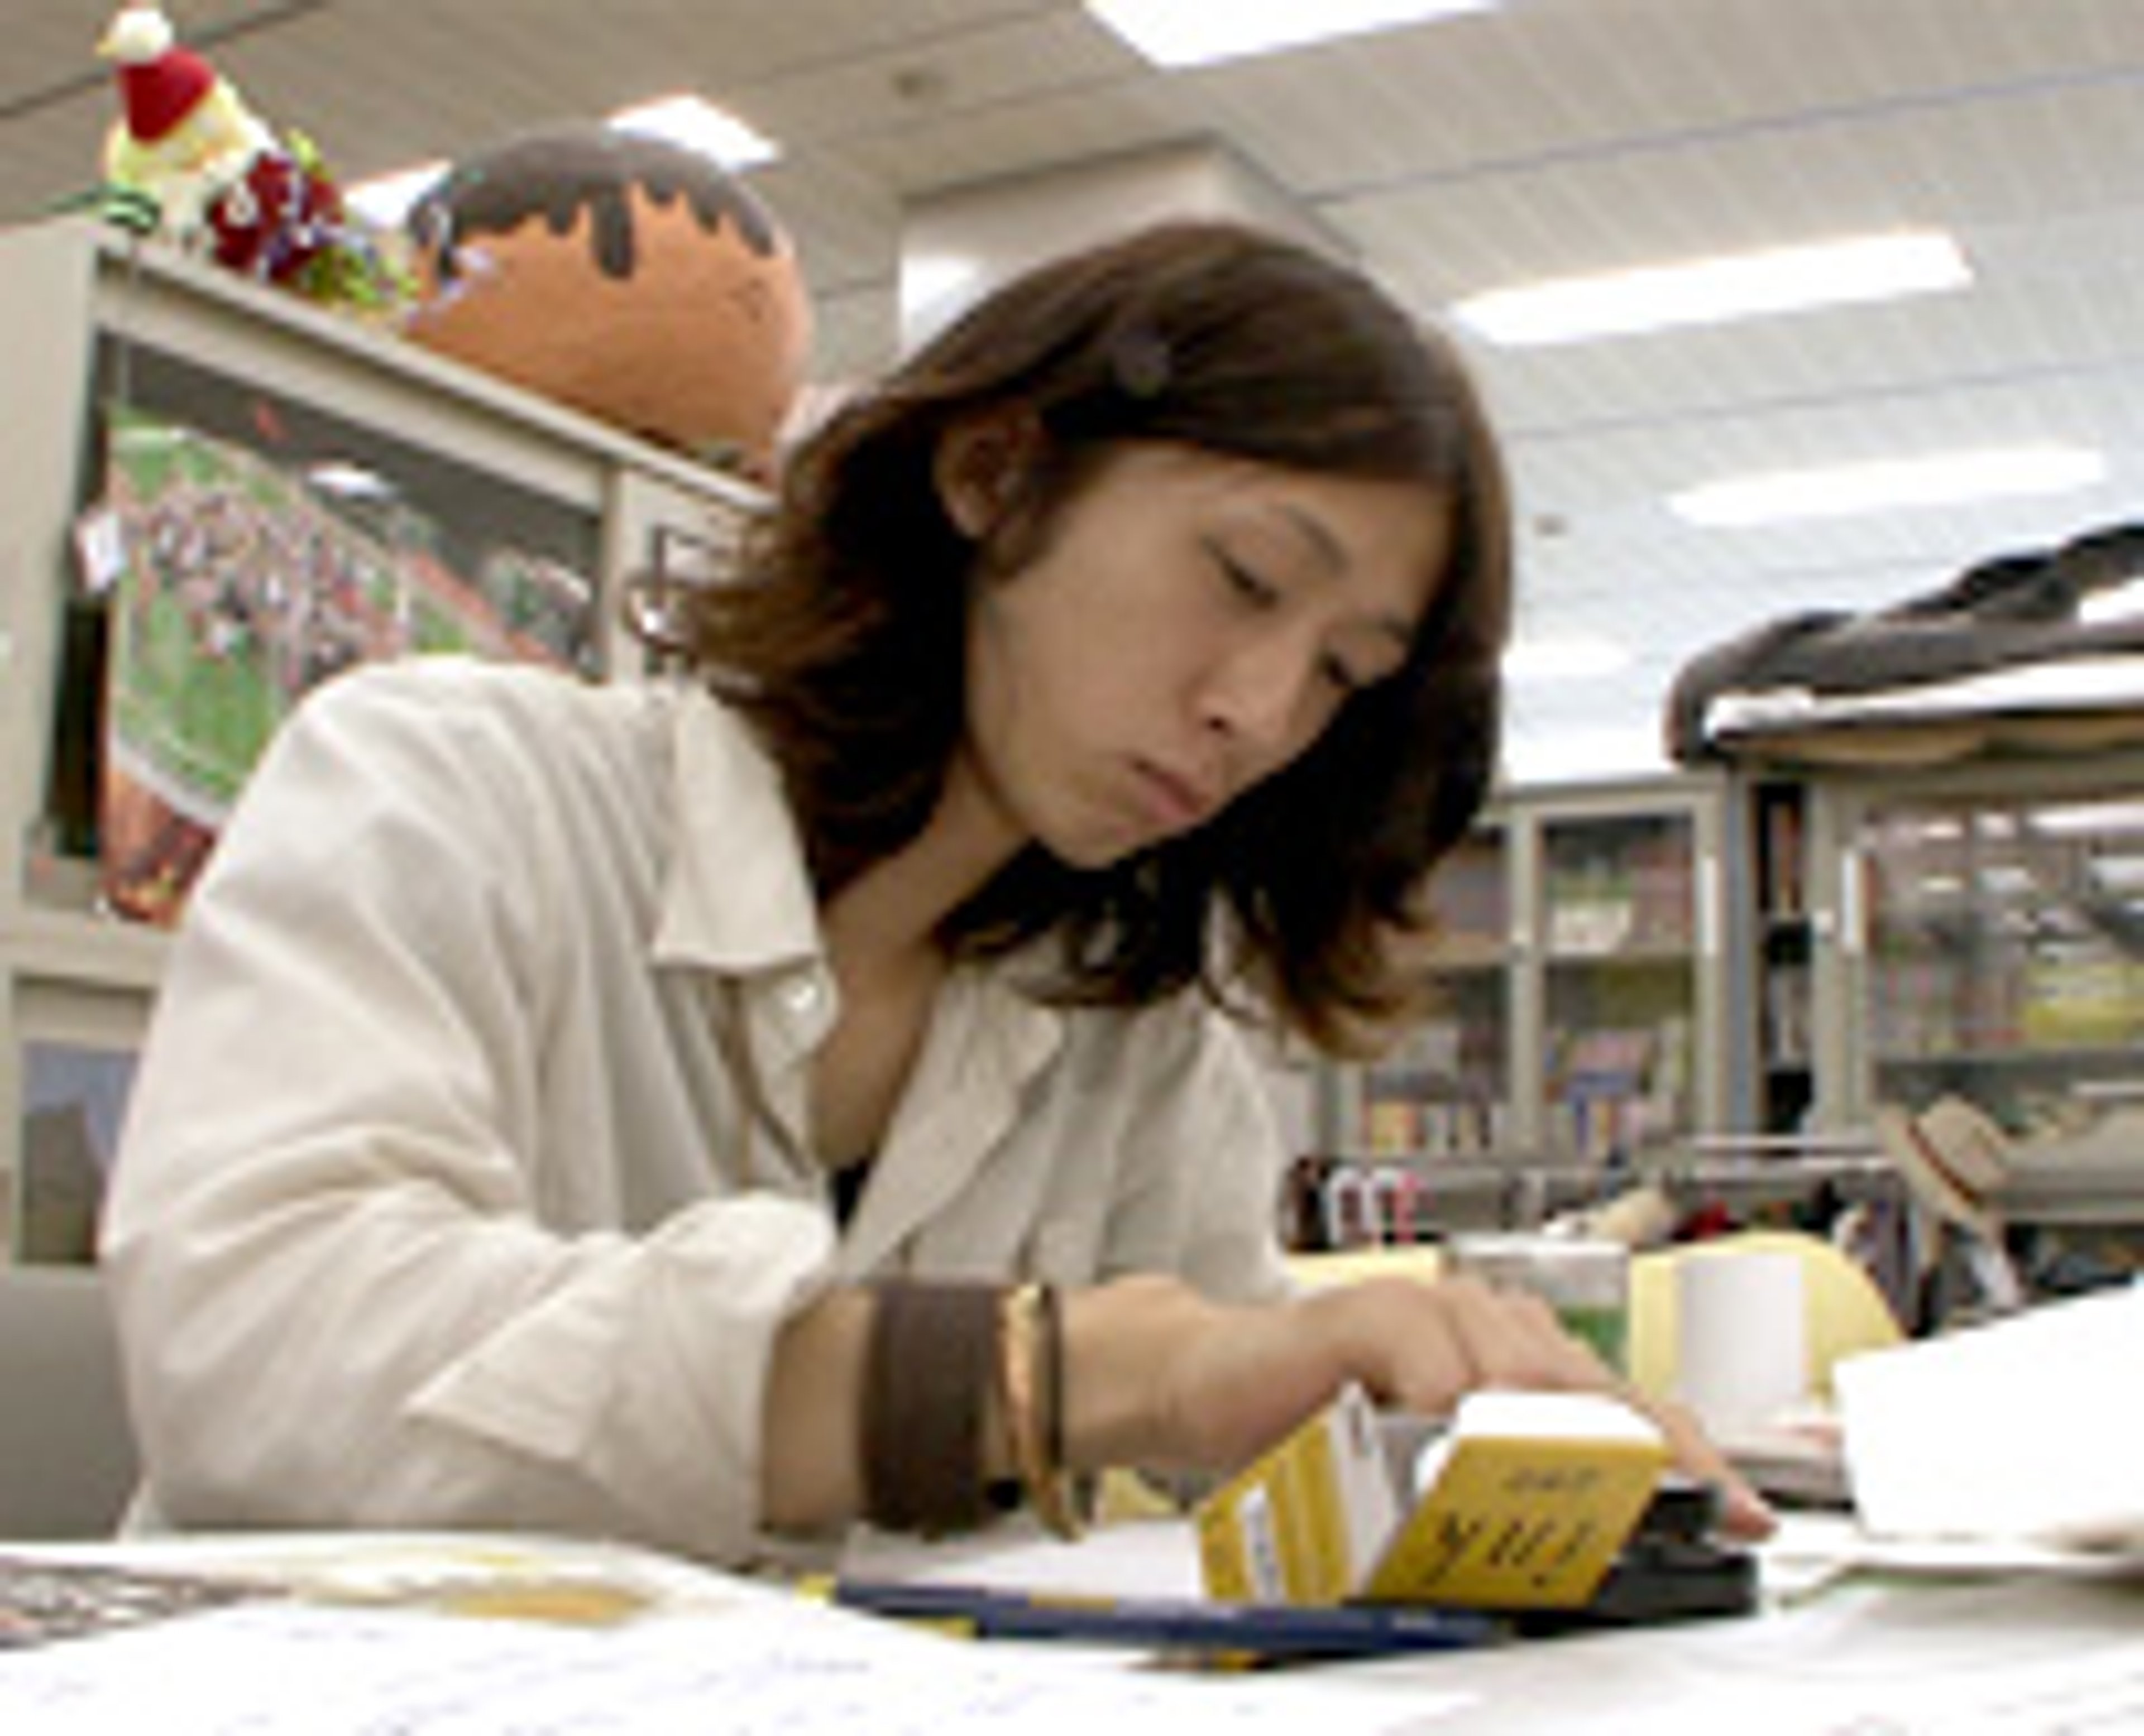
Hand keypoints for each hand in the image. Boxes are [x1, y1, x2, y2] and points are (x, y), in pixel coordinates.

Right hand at [1064, 1273, 1775, 1540]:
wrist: (1208, 1384)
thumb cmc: (1317, 1428)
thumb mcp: (1425, 1473)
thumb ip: (1493, 1492)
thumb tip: (1578, 1554)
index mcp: (1511, 1356)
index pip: (1623, 1405)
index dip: (1693, 1457)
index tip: (1748, 1513)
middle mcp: (1486, 1323)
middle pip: (1595, 1389)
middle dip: (1644, 1457)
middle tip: (1681, 1516)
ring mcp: (1433, 1312)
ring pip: (1526, 1372)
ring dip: (1552, 1440)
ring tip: (1575, 1499)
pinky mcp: (1372, 1315)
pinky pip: (1434, 1360)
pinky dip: (1452, 1402)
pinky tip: (1454, 1439)